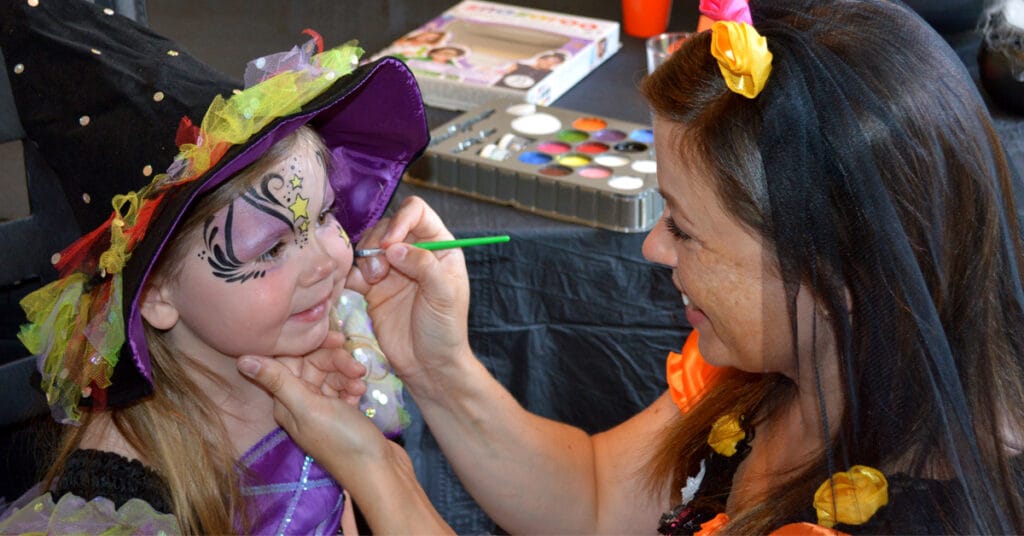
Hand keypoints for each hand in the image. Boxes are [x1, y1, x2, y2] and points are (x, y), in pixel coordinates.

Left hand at [237, 352, 394, 483]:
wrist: (377, 471)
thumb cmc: (341, 441)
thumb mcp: (308, 408)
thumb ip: (277, 381)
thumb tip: (242, 359)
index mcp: (285, 401)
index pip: (290, 359)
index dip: (309, 346)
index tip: (334, 339)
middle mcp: (300, 402)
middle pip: (313, 364)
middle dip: (336, 360)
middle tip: (356, 368)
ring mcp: (322, 407)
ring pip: (332, 373)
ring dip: (348, 374)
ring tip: (361, 385)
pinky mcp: (342, 410)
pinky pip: (344, 386)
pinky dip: (353, 386)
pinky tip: (362, 394)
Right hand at [347, 196, 474, 400]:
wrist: (428, 366)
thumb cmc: (445, 330)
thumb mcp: (444, 296)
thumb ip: (423, 266)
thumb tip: (394, 247)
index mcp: (439, 246)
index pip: (417, 212)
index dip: (400, 220)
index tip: (391, 244)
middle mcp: (414, 252)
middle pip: (387, 226)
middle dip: (378, 243)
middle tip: (380, 272)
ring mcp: (392, 269)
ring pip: (368, 245)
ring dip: (364, 258)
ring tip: (372, 281)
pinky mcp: (372, 287)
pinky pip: (354, 269)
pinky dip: (349, 273)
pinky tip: (354, 286)